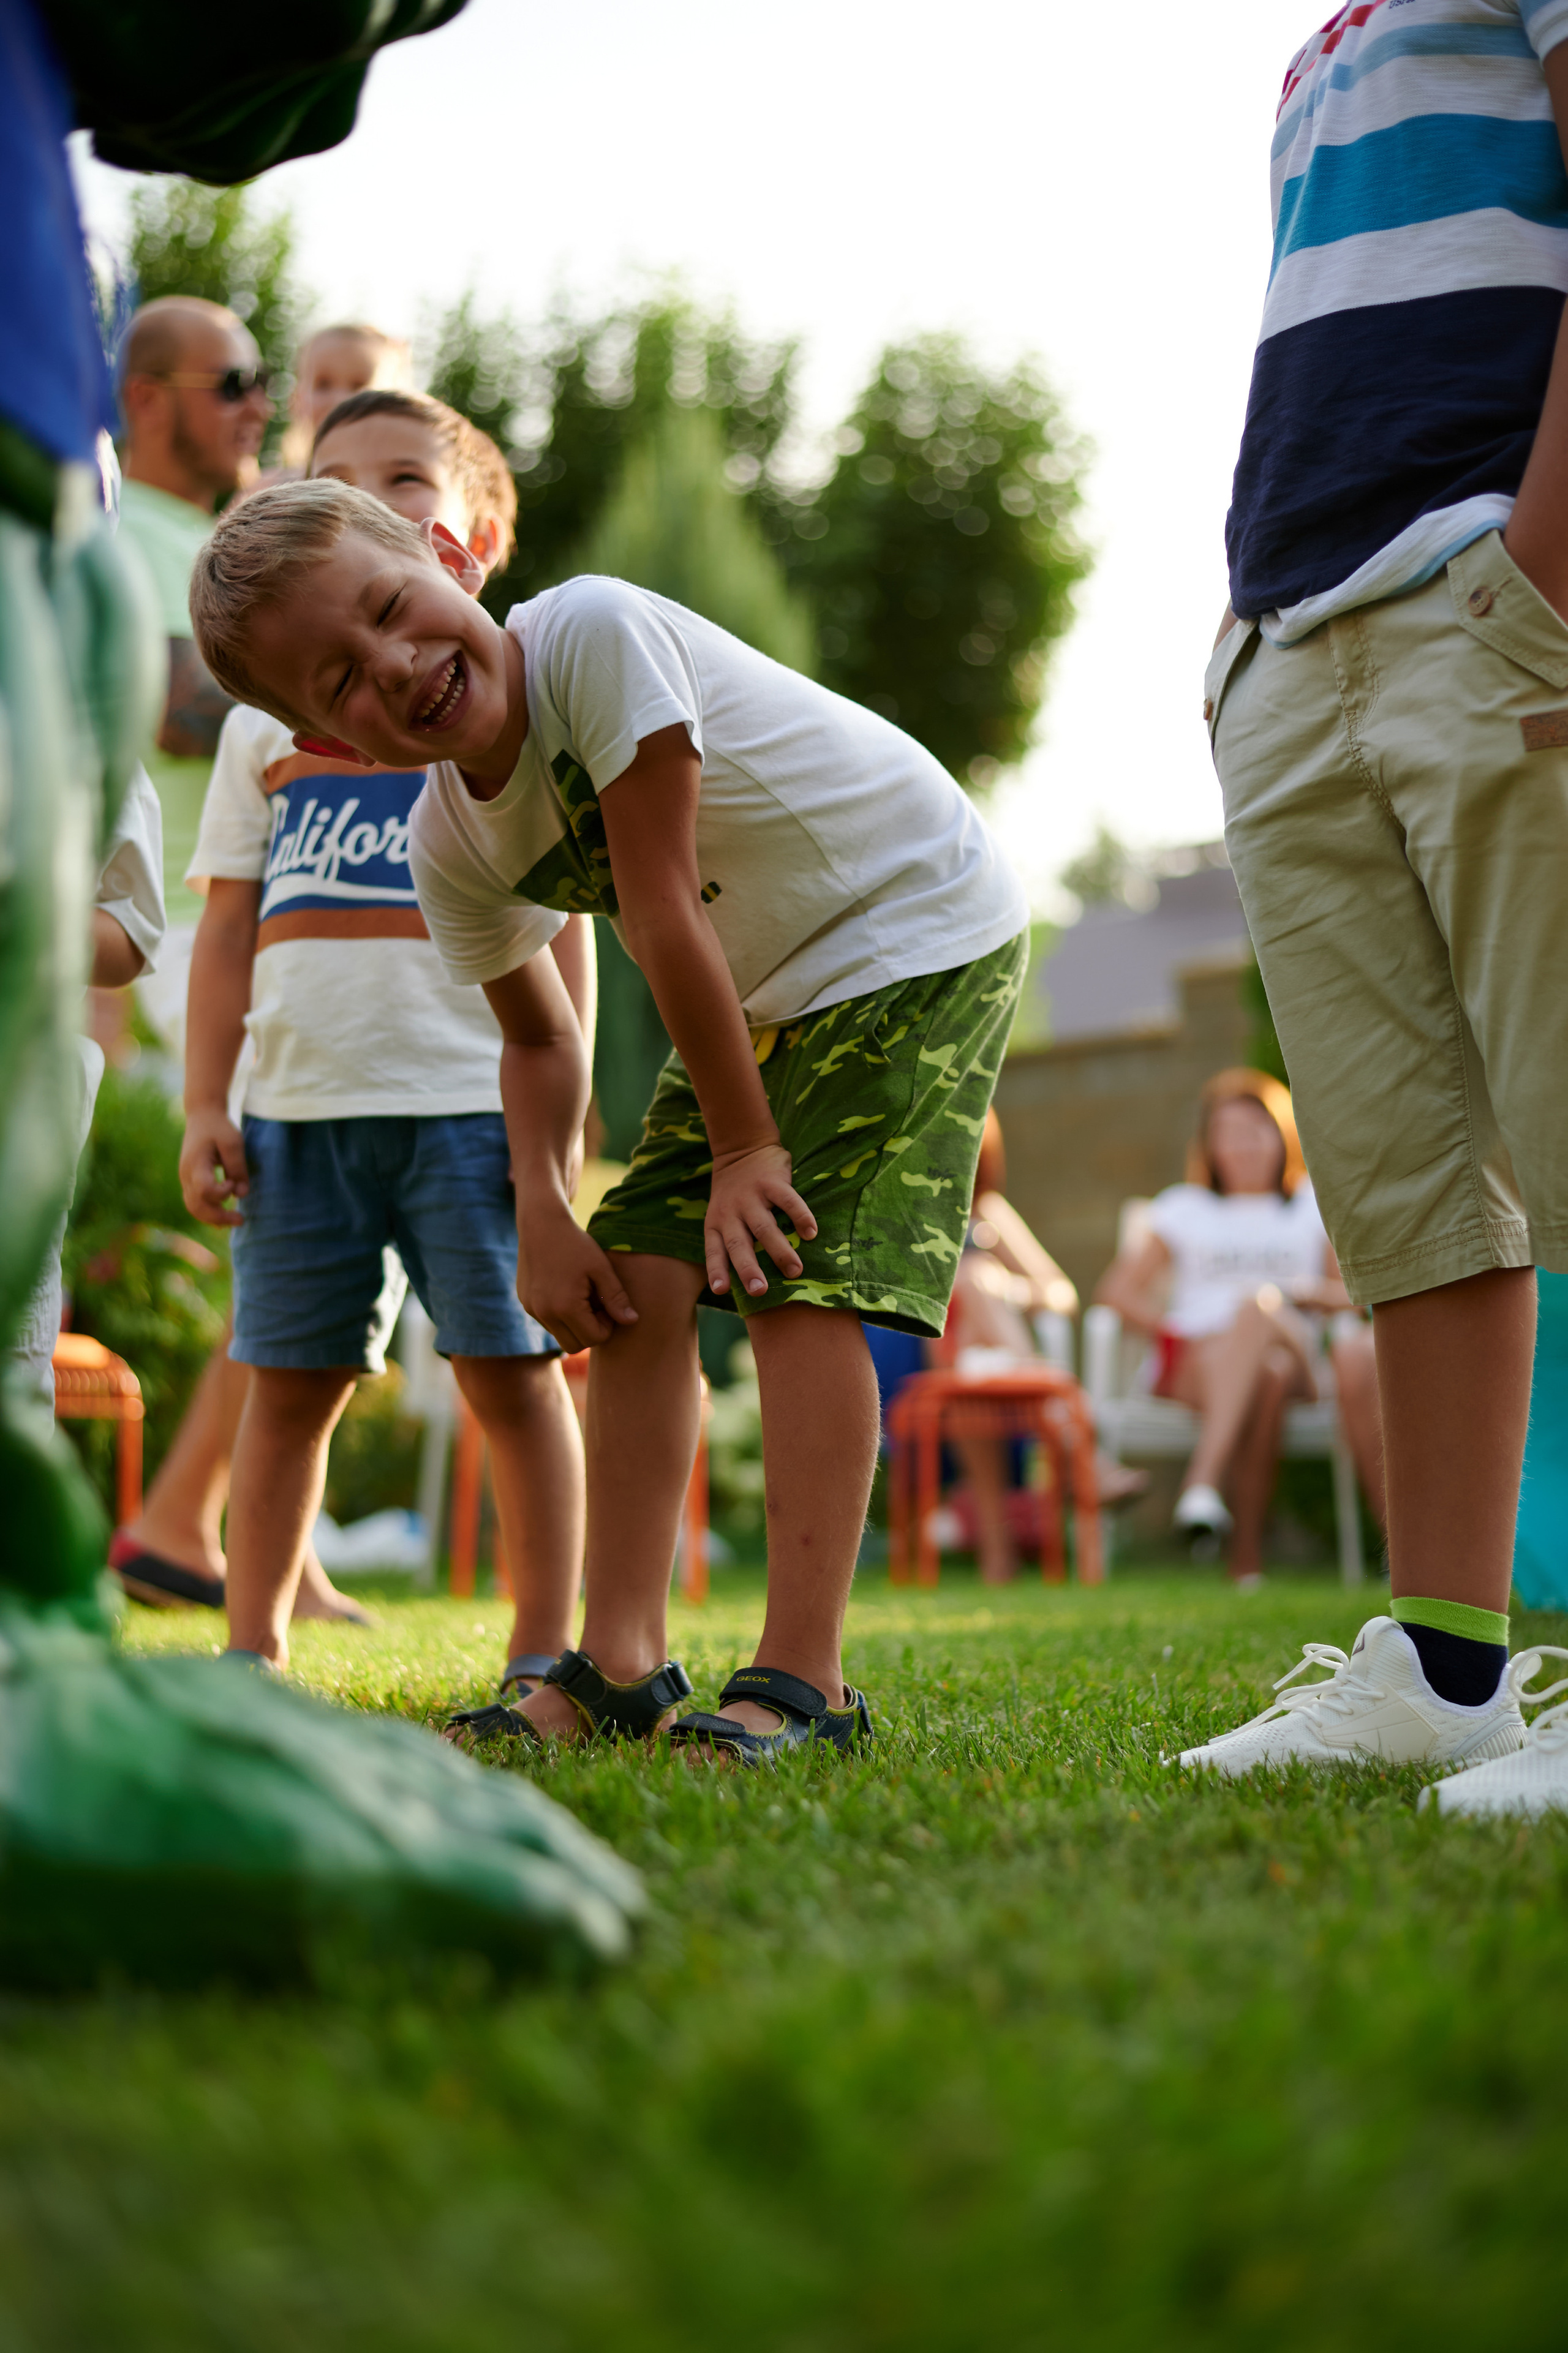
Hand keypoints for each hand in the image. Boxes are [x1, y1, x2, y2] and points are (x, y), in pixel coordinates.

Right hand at [180, 1106, 247, 1226]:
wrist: (202, 1115)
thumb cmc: (219, 1127)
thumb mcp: (233, 1143)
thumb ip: (237, 1168)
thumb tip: (241, 1195)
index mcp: (195, 1163)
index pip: (204, 1190)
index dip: (220, 1192)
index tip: (232, 1182)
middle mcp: (185, 1174)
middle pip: (196, 1205)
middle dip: (218, 1217)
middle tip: (241, 1220)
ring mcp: (185, 1179)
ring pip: (193, 1208)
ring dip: (213, 1218)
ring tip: (234, 1220)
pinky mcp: (189, 1181)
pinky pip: (194, 1203)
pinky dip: (208, 1212)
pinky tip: (224, 1214)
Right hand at [518, 1204, 638, 1350]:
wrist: (541, 1224)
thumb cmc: (576, 1244)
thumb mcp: (601, 1268)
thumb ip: (616, 1297)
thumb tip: (632, 1321)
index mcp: (565, 1306)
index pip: (594, 1339)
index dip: (607, 1325)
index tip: (607, 1303)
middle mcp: (544, 1313)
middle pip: (575, 1345)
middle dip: (590, 1331)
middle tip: (596, 1304)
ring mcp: (532, 1310)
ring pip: (560, 1336)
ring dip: (575, 1325)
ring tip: (582, 1297)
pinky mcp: (526, 1304)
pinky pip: (548, 1323)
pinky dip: (560, 1316)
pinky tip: (566, 1291)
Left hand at [705, 1142, 816, 1299]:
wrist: (741, 1147)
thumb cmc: (734, 1194)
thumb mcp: (721, 1215)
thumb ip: (730, 1240)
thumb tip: (750, 1279)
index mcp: (716, 1223)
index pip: (714, 1251)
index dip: (716, 1270)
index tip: (721, 1290)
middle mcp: (731, 1213)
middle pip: (738, 1245)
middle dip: (748, 1269)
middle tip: (760, 1291)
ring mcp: (751, 1197)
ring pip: (764, 1228)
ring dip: (779, 1251)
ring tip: (795, 1271)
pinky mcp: (771, 1182)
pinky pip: (787, 1201)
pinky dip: (800, 1216)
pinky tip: (811, 1233)